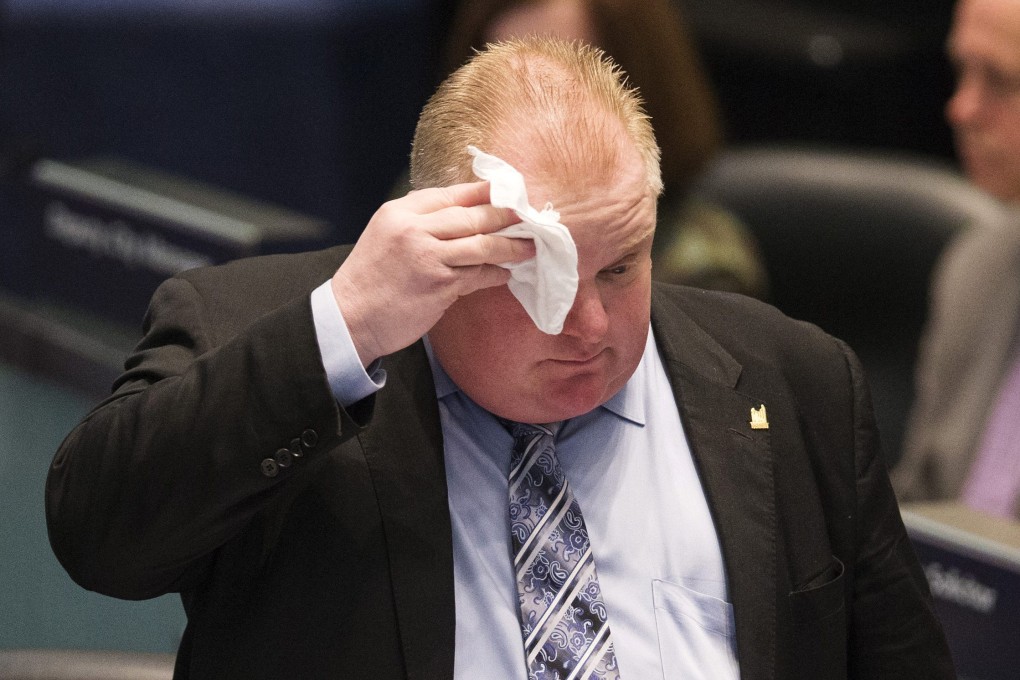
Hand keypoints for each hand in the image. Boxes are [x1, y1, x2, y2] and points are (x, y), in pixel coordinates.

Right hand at [331, 181, 534, 365]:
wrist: (351, 317)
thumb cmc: (371, 279)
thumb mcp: (385, 234)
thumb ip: (419, 220)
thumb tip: (462, 211)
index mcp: (400, 213)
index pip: (450, 194)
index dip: (484, 193)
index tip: (509, 192)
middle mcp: (414, 229)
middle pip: (472, 216)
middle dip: (505, 216)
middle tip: (529, 217)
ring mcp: (428, 257)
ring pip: (482, 244)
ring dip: (511, 246)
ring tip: (529, 246)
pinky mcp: (440, 285)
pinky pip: (479, 274)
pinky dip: (496, 273)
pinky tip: (506, 273)